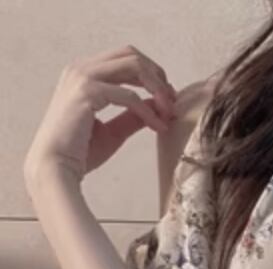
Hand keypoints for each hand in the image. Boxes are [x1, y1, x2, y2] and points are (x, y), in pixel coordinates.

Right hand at [23, 44, 177, 185]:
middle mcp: (81, 68)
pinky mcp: (87, 92)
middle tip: (173, 103)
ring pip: (134, 66)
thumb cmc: (80, 152)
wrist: (56, 167)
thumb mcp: (114, 131)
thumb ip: (133, 116)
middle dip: (158, 77)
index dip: (152, 76)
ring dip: (158, 89)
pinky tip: (158, 127)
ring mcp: (83, 77)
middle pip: (131, 55)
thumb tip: (157, 107)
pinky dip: (148, 111)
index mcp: (85, 74)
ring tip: (169, 113)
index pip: (126, 58)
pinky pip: (130, 96)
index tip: (169, 100)